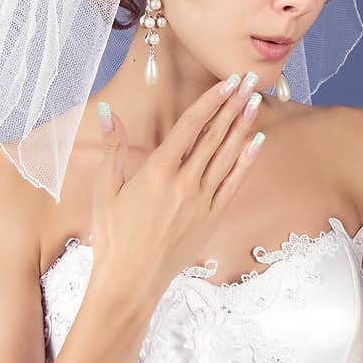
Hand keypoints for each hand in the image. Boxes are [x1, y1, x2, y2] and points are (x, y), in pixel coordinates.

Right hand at [89, 73, 264, 294]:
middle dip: (233, 105)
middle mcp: (185, 183)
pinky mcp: (212, 217)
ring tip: (256, 101)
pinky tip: (257, 140)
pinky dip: (247, 160)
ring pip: (228, 155)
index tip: (227, 82)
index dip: (211, 100)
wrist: (131, 281)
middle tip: (249, 81)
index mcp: (158, 171)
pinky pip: (234, 183)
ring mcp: (202, 201)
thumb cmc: (113, 236)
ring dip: (243, 126)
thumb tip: (108, 111)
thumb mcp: (105, 188)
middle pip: (215, 135)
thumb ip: (112, 147)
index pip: (190, 126)